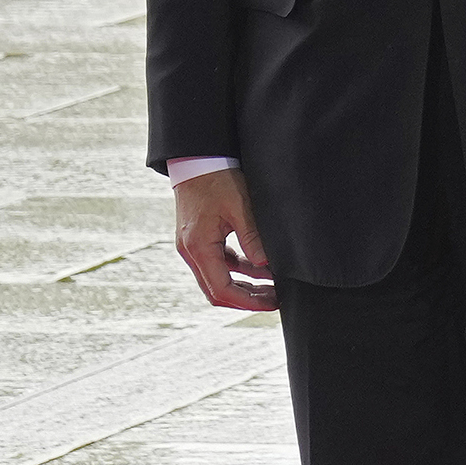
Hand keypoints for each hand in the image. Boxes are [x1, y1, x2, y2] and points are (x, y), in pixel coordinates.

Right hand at [174, 170, 275, 309]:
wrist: (197, 161)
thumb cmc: (218, 179)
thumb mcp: (240, 207)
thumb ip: (252, 237)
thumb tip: (265, 265)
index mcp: (198, 247)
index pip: (221, 289)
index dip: (247, 302)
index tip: (272, 303)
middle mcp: (190, 251)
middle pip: (215, 290)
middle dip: (246, 299)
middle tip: (275, 300)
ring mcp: (192, 246)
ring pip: (217, 278)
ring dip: (243, 285)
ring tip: (272, 287)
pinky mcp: (199, 239)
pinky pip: (218, 263)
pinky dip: (238, 269)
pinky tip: (260, 268)